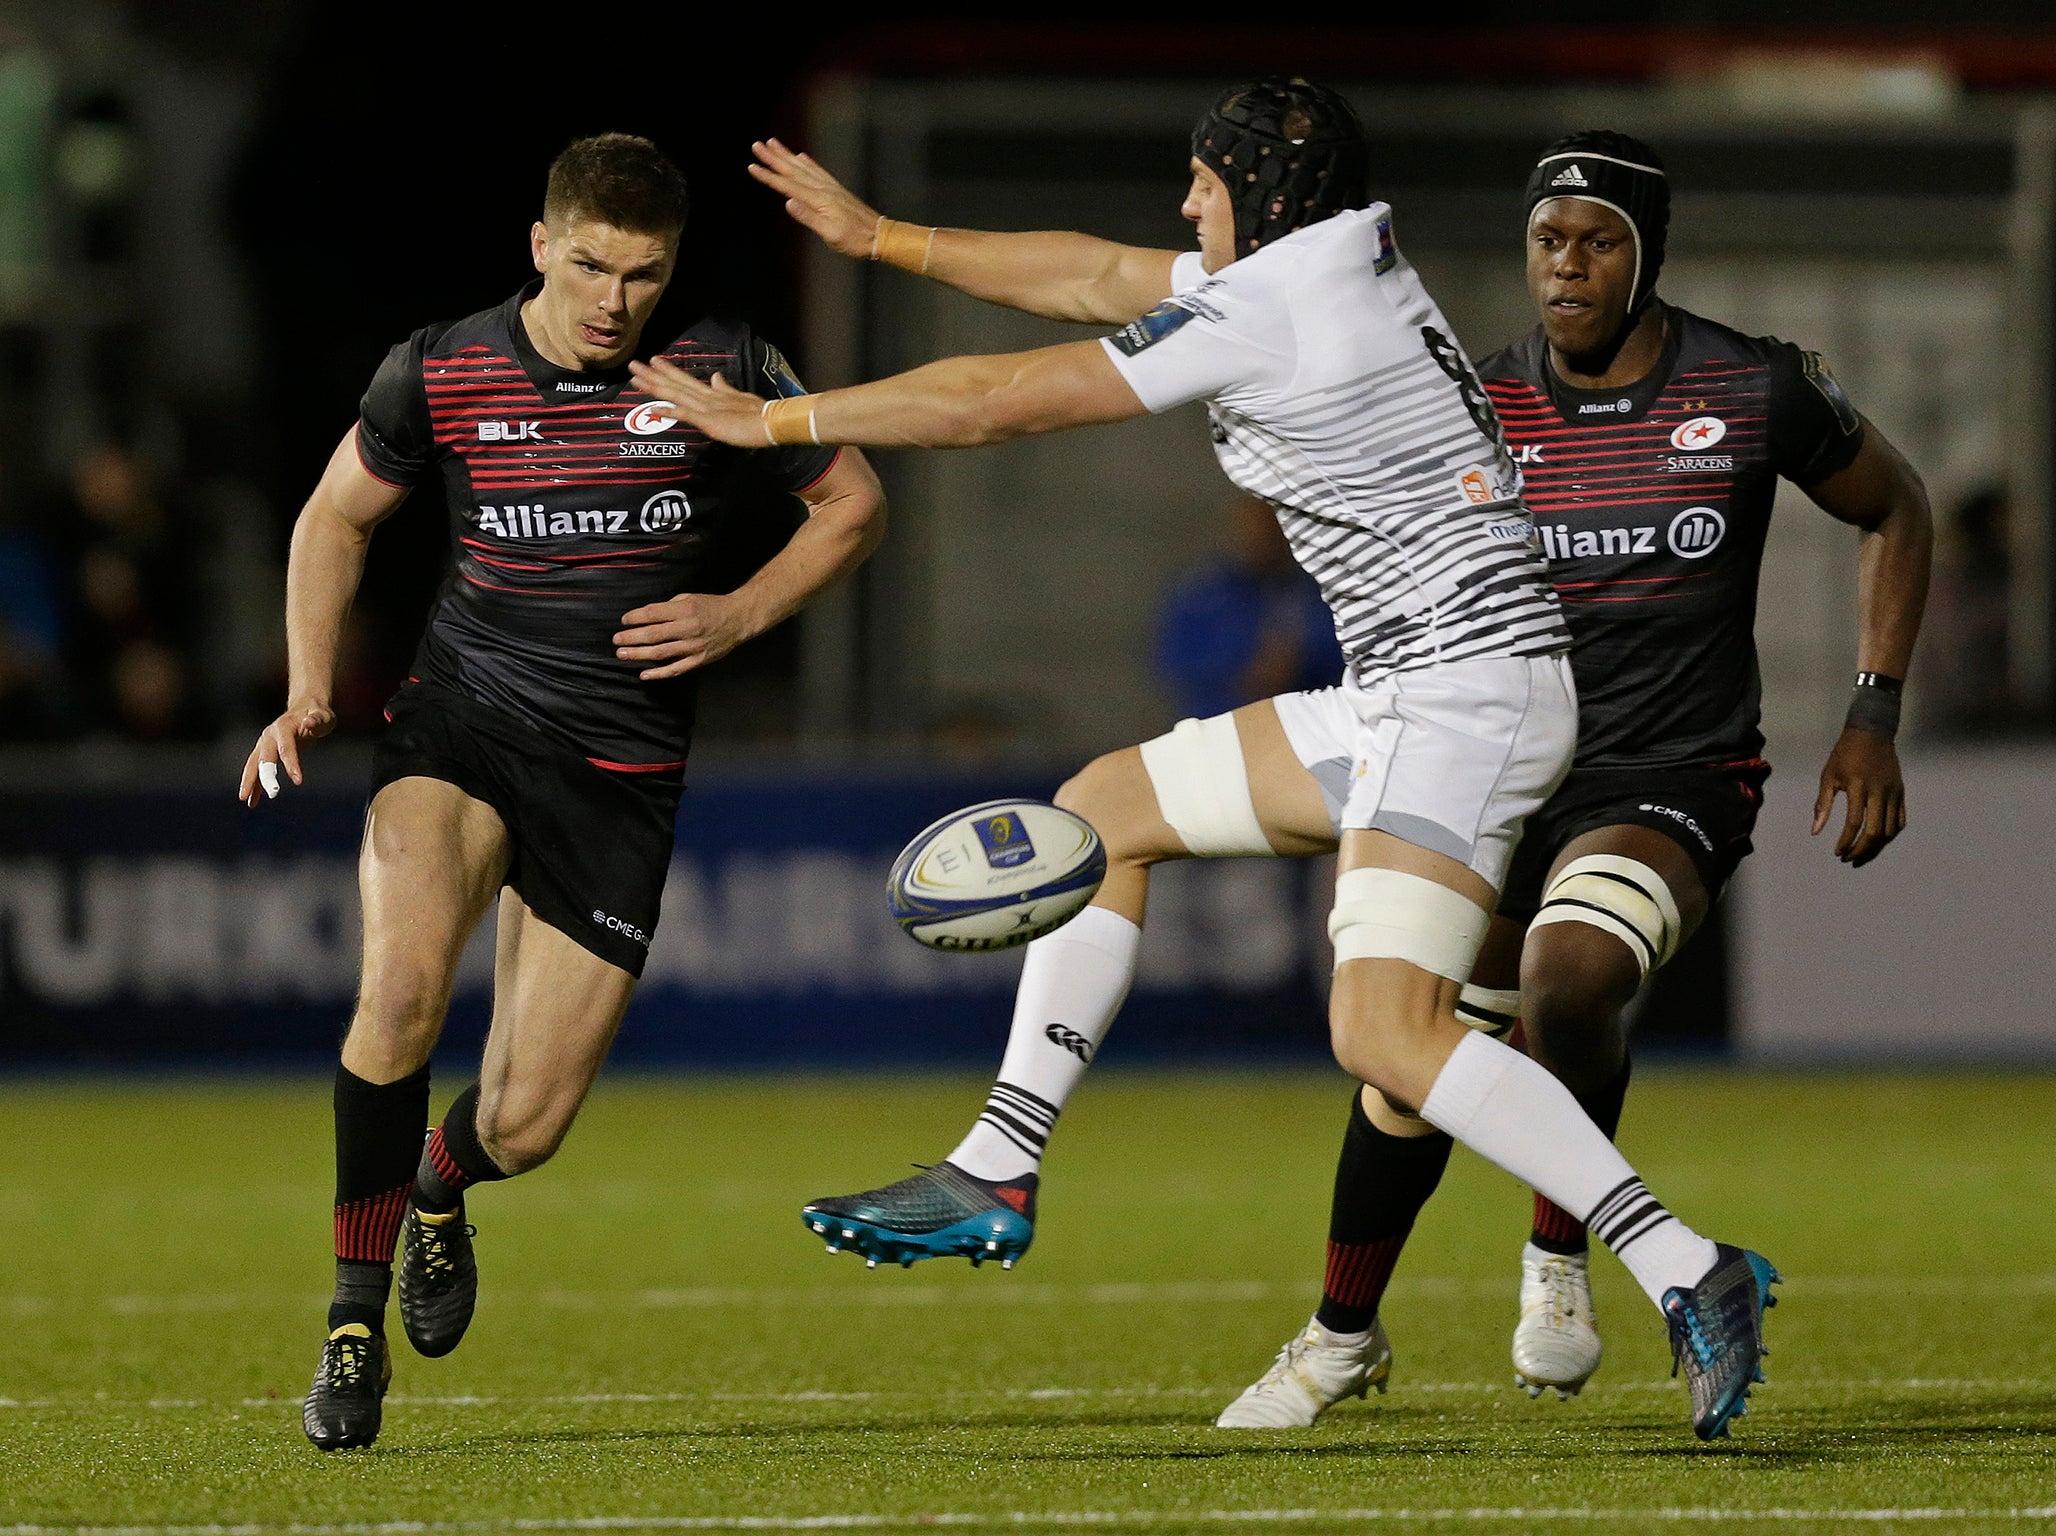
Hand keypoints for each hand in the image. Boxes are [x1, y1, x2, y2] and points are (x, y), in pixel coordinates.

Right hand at [239, 699, 335, 805]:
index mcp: (283, 727)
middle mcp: (269, 735)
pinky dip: (254, 785)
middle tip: (273, 793)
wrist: (305, 706)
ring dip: (250, 782)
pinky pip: (256, 770)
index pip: (286, 748)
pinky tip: (252, 800)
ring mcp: (264, 743)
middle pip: (265, 757)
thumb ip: (317, 719)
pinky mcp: (264, 752)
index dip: (292, 764)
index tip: (299, 781)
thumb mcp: (323, 715)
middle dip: (267, 776)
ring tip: (247, 800)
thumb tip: (308, 722)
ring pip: (254, 764)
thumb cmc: (318, 713)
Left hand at [615, 592, 760, 679]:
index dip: (635, 618)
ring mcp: (693, 646)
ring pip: (660, 653)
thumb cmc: (711, 606)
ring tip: (622, 655)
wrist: (738, 619)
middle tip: (616, 640)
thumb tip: (645, 617)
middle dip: (631, 637)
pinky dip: (658, 673)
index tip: (623, 620)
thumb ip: (668, 607)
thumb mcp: (689, 597)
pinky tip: (644, 674)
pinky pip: (675, 669)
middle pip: (653, 634)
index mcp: (684, 610)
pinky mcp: (698, 660)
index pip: (653, 614)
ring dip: (638, 654)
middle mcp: (687, 628)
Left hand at [627, 358, 768, 448]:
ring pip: (675, 393)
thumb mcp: (740, 398)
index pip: (686, 380)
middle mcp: (706, 396)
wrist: (772, 422)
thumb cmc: (760, 414)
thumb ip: (725, 389)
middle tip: (633, 364)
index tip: (654, 361)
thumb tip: (715, 377)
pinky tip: (653, 408)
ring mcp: (706, 407)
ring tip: (635, 376)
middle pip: (675, 383)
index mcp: (713, 393)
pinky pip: (684, 414)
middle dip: (653, 373)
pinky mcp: (709, 420)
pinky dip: (668, 410)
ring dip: (654, 385)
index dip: (668, 371)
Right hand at [748, 138, 882, 260]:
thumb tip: (788, 202)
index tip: (752, 166)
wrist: (879, 235)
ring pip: (803, 167)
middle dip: (773, 158)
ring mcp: (830, 187)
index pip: (787, 185)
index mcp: (818, 199)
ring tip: (773, 143)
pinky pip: (818, 171)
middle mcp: (823, 189)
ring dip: (787, 155)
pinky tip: (801, 157)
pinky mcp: (836, 190)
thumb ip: (808, 217)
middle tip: (757, 145)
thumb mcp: (830, 234)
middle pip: (793, 170)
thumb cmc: (854, 239)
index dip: (769, 176)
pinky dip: (807, 163)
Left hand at [1812, 726, 1906, 866]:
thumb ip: (1822, 805)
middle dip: (1862, 850)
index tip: (1838, 853)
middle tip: (1848, 859)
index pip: (1855, 823)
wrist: (1872, 734)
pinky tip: (1878, 841)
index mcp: (1859, 787)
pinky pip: (1900, 821)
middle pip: (1875, 831)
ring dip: (1876, 847)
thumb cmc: (1844, 755)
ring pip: (1890, 830)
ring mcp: (1894, 793)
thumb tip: (1815, 831)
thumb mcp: (1828, 776)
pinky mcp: (1901, 793)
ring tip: (1861, 854)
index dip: (1846, 841)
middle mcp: (1879, 792)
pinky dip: (1890, 834)